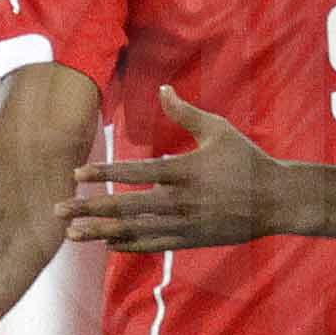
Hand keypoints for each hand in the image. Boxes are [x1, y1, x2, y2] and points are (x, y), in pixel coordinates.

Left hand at [66, 95, 294, 251]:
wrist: (276, 201)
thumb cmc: (247, 160)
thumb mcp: (218, 130)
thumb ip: (186, 113)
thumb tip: (162, 89)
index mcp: (185, 170)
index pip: (135, 173)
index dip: (104, 174)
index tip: (76, 175)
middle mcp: (181, 201)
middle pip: (126, 207)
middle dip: (89, 208)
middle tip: (59, 211)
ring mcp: (185, 224)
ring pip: (135, 231)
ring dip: (100, 232)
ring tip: (72, 234)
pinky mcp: (191, 240)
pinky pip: (153, 245)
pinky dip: (127, 245)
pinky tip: (105, 242)